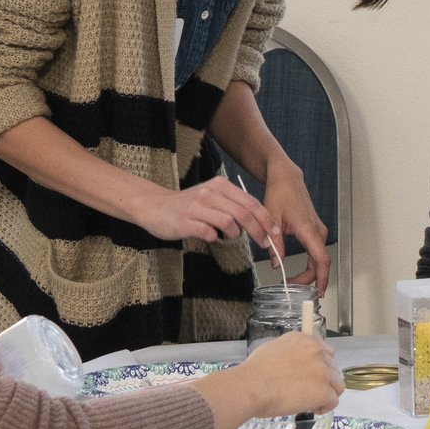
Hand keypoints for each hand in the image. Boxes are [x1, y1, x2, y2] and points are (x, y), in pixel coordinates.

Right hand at [129, 175, 280, 248]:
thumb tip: (258, 222)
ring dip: (236, 234)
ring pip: (229, 221)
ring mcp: (196, 207)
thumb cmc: (186, 205)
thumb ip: (232, 205)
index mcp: (219, 186)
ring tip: (233, 238)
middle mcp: (209, 193)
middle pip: (244, 213)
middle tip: (265, 243)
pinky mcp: (185, 221)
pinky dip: (214, 237)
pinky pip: (208, 232)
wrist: (153, 206)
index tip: (275, 232)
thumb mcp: (211, 197)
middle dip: (259, 230)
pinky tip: (212, 237)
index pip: (251, 202)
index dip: (266, 219)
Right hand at [229, 331, 343, 417]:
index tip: (313, 376)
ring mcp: (322, 371)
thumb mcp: (272, 349)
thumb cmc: (254, 372)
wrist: (251, 386)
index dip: (321, 366)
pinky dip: (325, 407)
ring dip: (327, 394)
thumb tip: (294, 362)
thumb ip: (291, 352)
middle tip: (308, 392)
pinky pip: (333, 401)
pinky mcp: (323, 390)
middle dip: (323, 381)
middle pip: (333, 369)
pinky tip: (312, 409)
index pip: (326, 351)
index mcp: (304, 340)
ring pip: (337, 385)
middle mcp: (316, 352)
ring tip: (311, 402)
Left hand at [256, 162, 332, 294]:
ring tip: (290, 281)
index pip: (321, 259)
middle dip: (307, 279)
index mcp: (308, 229)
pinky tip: (298, 272)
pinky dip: (309, 265)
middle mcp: (318, 231)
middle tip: (289, 286)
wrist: (287, 179)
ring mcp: (318, 231)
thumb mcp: (271, 220)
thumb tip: (276, 264)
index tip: (318, 292)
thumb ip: (275, 245)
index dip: (321, 278)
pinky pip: (316, 253)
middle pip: (320, 264)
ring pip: (318, 259)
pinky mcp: (315, 231)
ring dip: (308, 273)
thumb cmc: (280, 194)